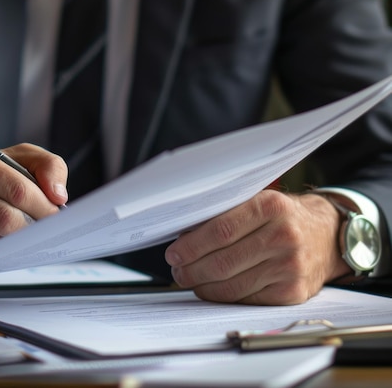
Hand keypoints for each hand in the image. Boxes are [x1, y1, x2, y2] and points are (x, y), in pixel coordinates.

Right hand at [0, 142, 67, 265]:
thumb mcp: (11, 156)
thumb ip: (45, 165)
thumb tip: (58, 195)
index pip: (16, 188)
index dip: (43, 207)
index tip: (57, 217)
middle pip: (4, 219)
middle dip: (32, 229)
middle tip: (45, 233)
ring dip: (11, 245)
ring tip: (16, 235)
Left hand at [165, 189, 350, 304]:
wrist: (325, 236)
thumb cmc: (281, 217)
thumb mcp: (258, 201)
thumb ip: (227, 213)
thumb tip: (185, 235)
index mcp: (270, 206)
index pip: (221, 230)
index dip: (192, 245)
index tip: (174, 252)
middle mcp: (283, 235)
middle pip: (224, 260)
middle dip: (192, 268)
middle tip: (177, 269)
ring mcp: (289, 266)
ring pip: (233, 284)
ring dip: (203, 285)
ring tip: (188, 279)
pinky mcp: (292, 292)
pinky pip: (247, 298)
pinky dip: (223, 296)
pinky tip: (211, 289)